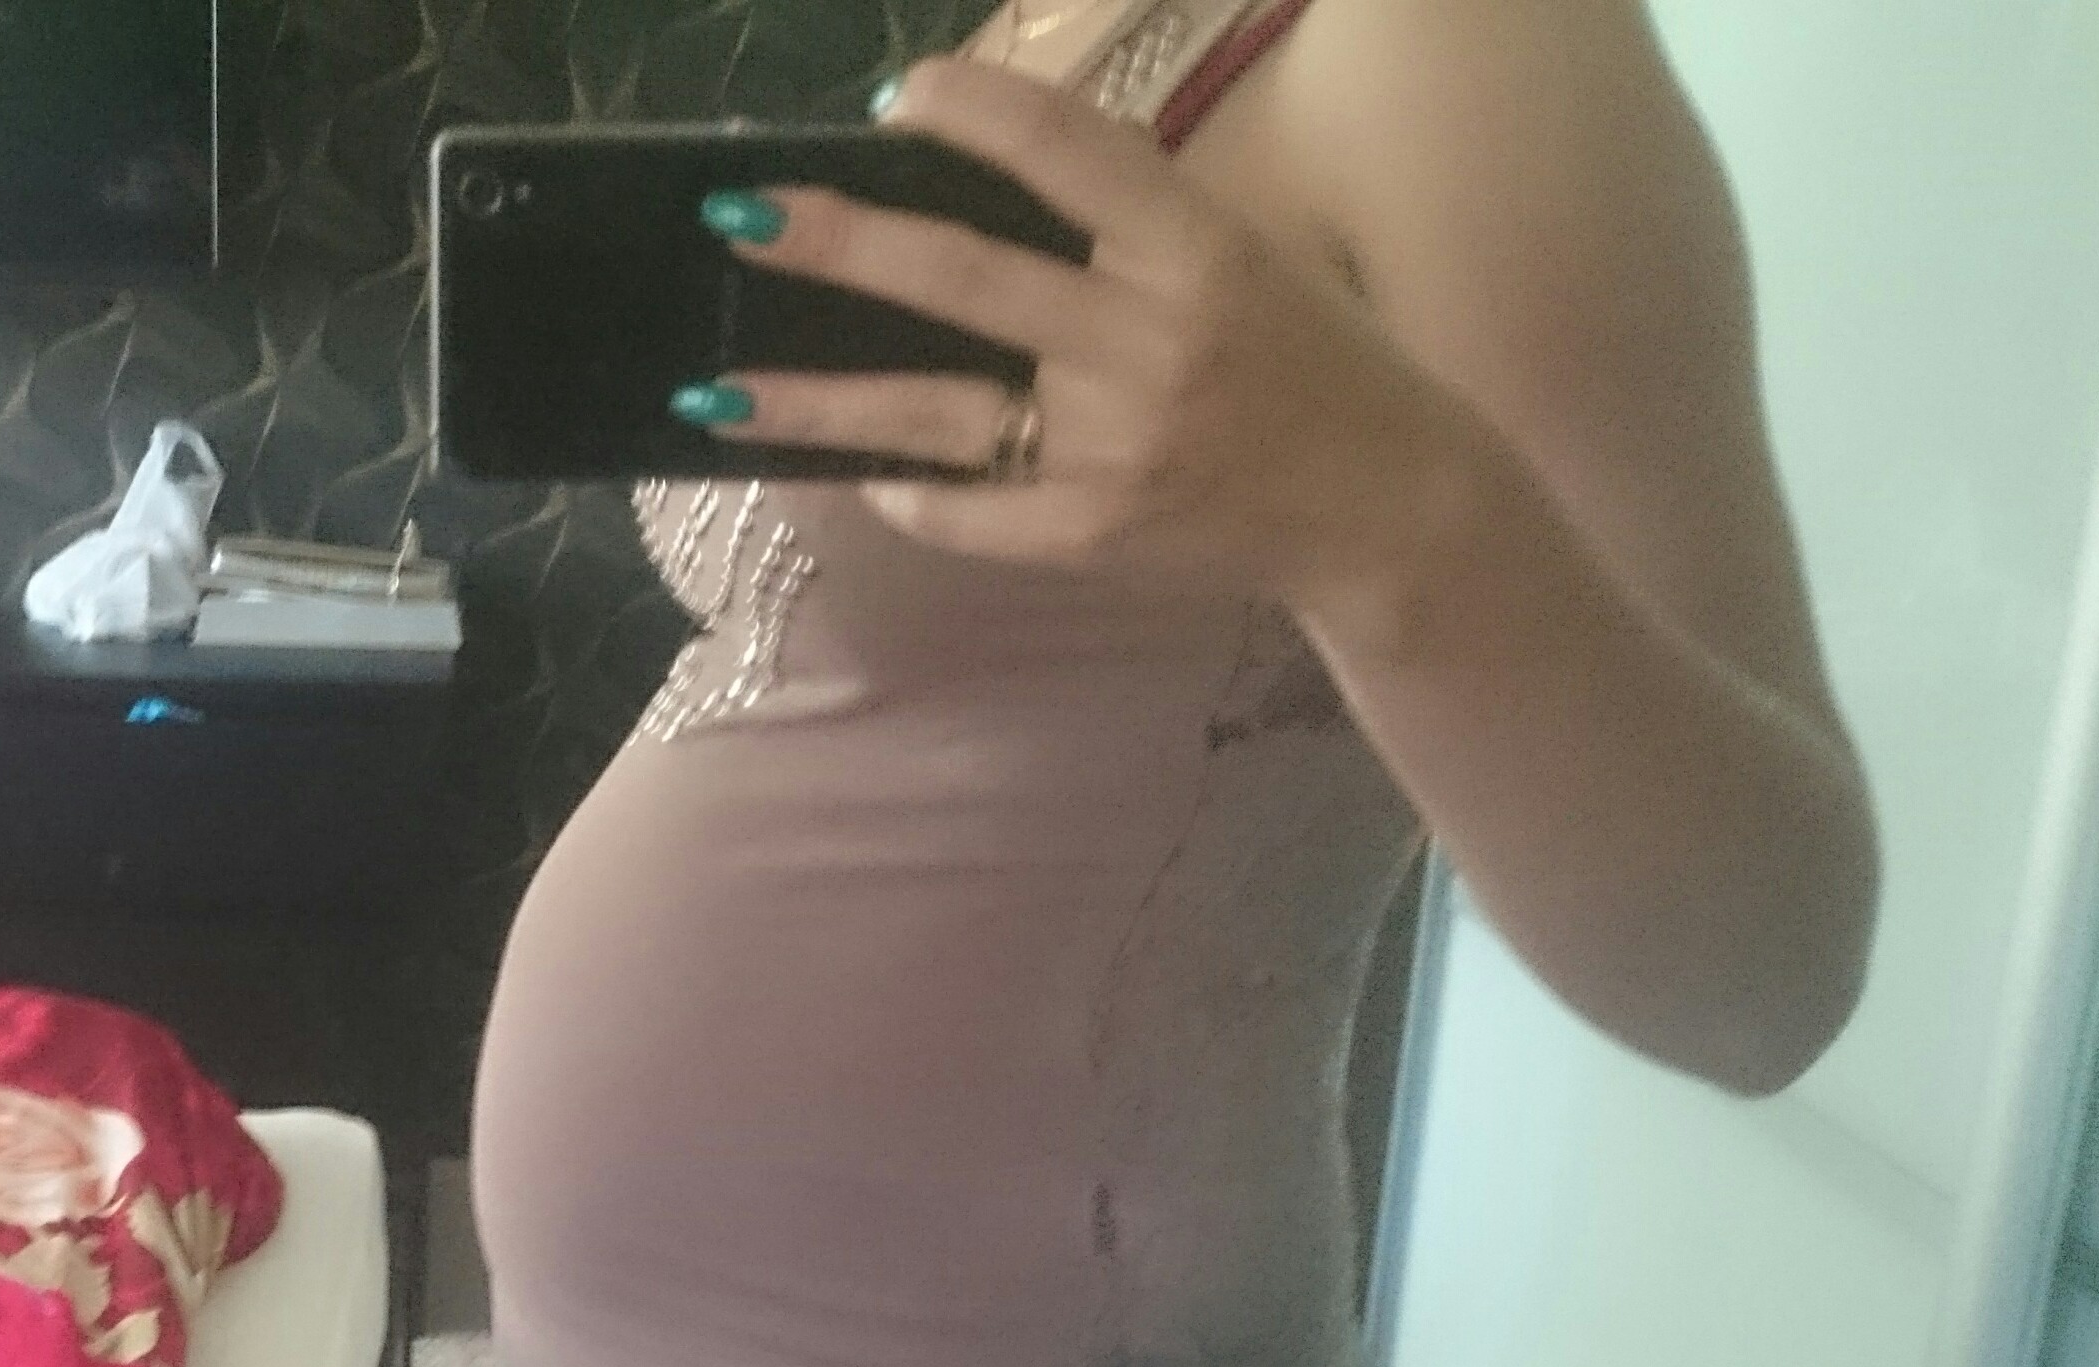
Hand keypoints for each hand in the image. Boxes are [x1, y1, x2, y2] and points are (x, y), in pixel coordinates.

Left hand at [687, 58, 1461, 609]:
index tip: (897, 98)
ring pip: (936, 416)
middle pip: (965, 280)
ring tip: (713, 395)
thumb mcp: (1243, 257)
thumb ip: (1130, 221)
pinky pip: (972, 511)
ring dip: (816, 406)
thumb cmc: (1315, 364)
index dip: (973, 112)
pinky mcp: (1095, 536)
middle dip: (839, 244)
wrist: (1385, 510)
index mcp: (1197, 250)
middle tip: (735, 219)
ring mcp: (1115, 452)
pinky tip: (863, 472)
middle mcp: (1149, 344)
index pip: (1065, 153)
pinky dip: (912, 492)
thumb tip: (985, 185)